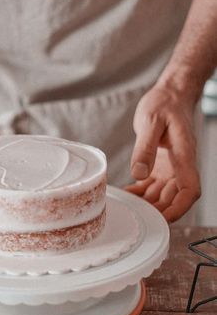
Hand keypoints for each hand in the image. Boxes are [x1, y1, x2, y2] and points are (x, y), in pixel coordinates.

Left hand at [125, 84, 200, 222]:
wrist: (169, 95)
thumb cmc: (164, 104)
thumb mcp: (150, 122)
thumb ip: (144, 148)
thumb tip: (139, 173)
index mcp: (184, 156)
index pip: (189, 190)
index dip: (179, 208)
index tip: (164, 219)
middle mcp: (180, 166)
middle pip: (173, 198)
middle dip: (157, 211)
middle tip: (133, 217)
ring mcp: (170, 168)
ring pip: (161, 195)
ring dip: (146, 204)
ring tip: (126, 207)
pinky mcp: (160, 165)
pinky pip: (151, 186)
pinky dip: (139, 193)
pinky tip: (126, 195)